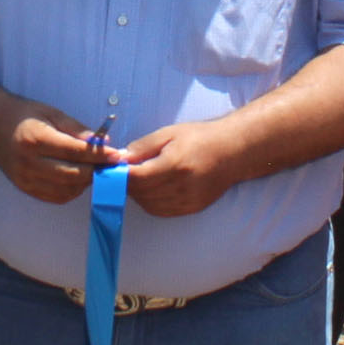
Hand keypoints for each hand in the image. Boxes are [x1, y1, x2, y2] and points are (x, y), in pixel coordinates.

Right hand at [0, 107, 111, 204]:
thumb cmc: (25, 116)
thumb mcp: (51, 113)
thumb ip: (77, 129)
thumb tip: (104, 143)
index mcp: (35, 139)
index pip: (75, 152)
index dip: (99, 155)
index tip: (117, 155)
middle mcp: (28, 162)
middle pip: (73, 175)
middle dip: (96, 171)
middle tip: (110, 165)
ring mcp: (25, 179)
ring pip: (67, 190)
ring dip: (85, 182)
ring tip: (93, 170)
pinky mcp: (25, 189)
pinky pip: (57, 197)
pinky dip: (72, 190)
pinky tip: (77, 178)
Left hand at [120, 118, 242, 215]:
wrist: (232, 151)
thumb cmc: (200, 138)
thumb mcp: (169, 133)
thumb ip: (143, 147)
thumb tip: (120, 158)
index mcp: (174, 164)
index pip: (137, 178)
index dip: (120, 175)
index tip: (111, 169)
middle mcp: (181, 186)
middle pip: (141, 193)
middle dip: (126, 185)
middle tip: (120, 174)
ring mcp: (188, 200)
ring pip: (149, 205)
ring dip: (138, 195)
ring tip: (137, 180)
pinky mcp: (192, 208)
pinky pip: (162, 211)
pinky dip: (151, 203)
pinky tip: (151, 190)